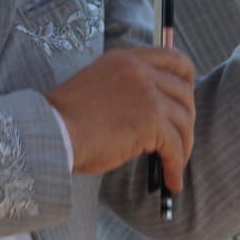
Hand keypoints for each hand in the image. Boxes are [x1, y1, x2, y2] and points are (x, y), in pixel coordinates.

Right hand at [45, 47, 195, 191]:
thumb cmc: (67, 117)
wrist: (52, 131)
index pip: (174, 59)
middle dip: (185, 120)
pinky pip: (176, 147)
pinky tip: (170, 181)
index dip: (186, 82)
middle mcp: (140, 70)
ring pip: (183, 122)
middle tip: (179, 141)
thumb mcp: (100, 85)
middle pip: (184, 93)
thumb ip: (127, 87)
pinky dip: (176, 167)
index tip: (184, 103)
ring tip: (173, 167)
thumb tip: (156, 111)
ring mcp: (148, 94)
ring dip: (183, 147)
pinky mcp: (151, 121)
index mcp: (126, 58)